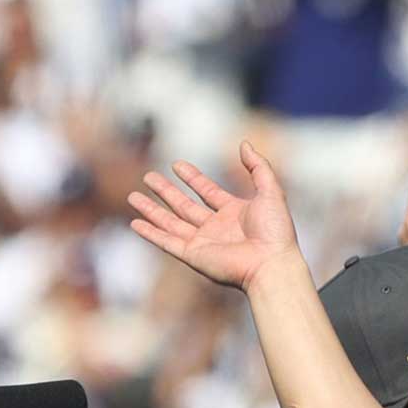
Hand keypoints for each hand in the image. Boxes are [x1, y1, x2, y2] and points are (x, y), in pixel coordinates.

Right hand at [128, 141, 301, 292]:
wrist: (271, 264)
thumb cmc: (275, 231)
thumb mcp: (271, 191)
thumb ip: (258, 167)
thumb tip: (244, 143)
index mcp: (235, 213)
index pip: (207, 191)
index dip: (192, 178)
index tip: (176, 164)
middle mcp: (217, 228)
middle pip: (184, 206)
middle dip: (166, 192)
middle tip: (148, 176)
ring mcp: (203, 242)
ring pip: (170, 223)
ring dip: (152, 210)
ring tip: (132, 196)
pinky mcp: (193, 256)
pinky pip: (167, 242)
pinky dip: (150, 233)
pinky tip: (135, 223)